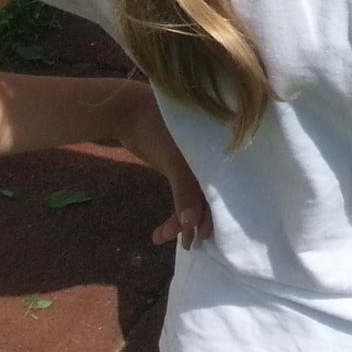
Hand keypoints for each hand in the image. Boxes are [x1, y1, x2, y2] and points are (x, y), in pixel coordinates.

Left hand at [110, 83, 206, 250]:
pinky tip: (162, 228)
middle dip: (192, 222)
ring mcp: (198, 164)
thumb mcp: (173, 161)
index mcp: (219, 156)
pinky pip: (185, 194)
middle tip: (172, 240)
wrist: (127, 112)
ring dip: (179, 221)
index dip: (213, 215)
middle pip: (210, 199)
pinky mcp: (182, 167)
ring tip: (158, 237)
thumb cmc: (157, 129)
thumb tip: (193, 226)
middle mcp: (213, 161)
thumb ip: (185, 192)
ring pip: (195, 200)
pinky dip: (176, 211)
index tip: (197, 236)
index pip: (224, 191)